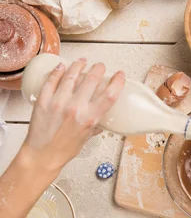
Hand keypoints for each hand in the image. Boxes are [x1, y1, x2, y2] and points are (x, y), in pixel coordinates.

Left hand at [22, 59, 124, 174]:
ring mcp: (58, 103)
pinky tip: (62, 66)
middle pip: (91, 79)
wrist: (42, 155)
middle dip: (98, 68)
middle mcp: (75, 109)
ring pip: (71, 75)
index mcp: (89, 119)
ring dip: (79, 65)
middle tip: (100, 66)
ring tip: (82, 61)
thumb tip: (101, 121)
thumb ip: (95, 126)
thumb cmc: (64, 150)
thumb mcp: (86, 138)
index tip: (120, 75)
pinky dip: (58, 71)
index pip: (110, 94)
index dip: (118, 82)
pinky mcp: (43, 100)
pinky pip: (51, 80)